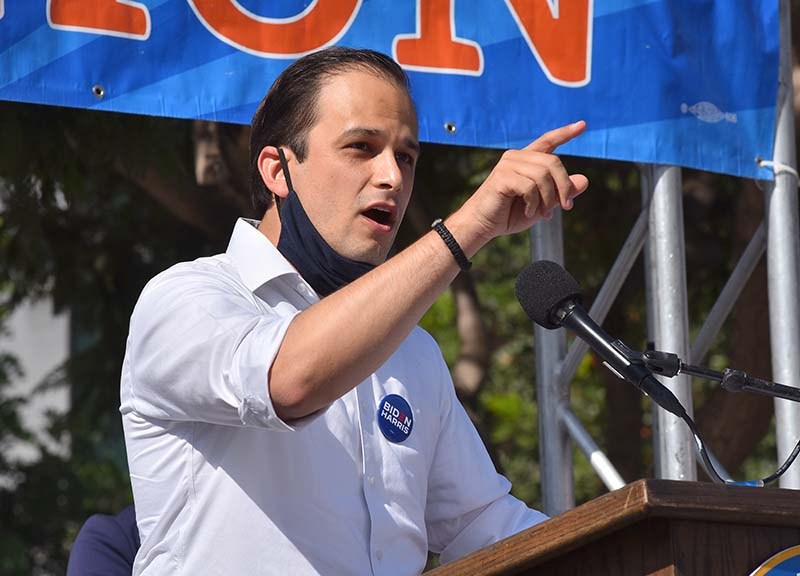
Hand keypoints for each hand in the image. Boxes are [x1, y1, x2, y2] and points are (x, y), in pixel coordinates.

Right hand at [460, 121, 588, 241]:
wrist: (483, 225)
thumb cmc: (509, 214)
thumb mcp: (543, 204)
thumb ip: (561, 192)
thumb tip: (585, 180)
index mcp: (525, 160)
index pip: (548, 141)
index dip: (565, 133)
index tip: (583, 125)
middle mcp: (516, 157)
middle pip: (553, 162)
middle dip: (564, 186)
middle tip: (565, 207)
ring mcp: (508, 165)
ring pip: (543, 176)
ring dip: (548, 199)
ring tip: (543, 214)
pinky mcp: (502, 177)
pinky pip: (530, 187)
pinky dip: (534, 203)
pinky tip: (528, 211)